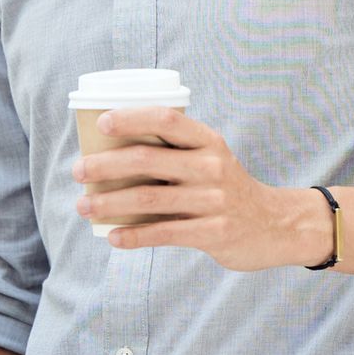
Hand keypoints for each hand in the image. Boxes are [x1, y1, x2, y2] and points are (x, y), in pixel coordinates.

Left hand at [70, 107, 327, 271]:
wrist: (275, 225)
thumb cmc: (225, 188)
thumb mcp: (210, 159)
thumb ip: (173, 153)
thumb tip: (108, 153)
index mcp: (208, 141)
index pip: (167, 119)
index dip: (132, 118)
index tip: (102, 124)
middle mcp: (212, 166)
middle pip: (148, 160)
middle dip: (105, 165)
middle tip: (78, 171)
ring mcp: (214, 200)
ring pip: (149, 198)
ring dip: (109, 202)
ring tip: (84, 206)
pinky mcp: (214, 233)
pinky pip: (165, 233)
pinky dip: (134, 235)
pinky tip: (112, 237)